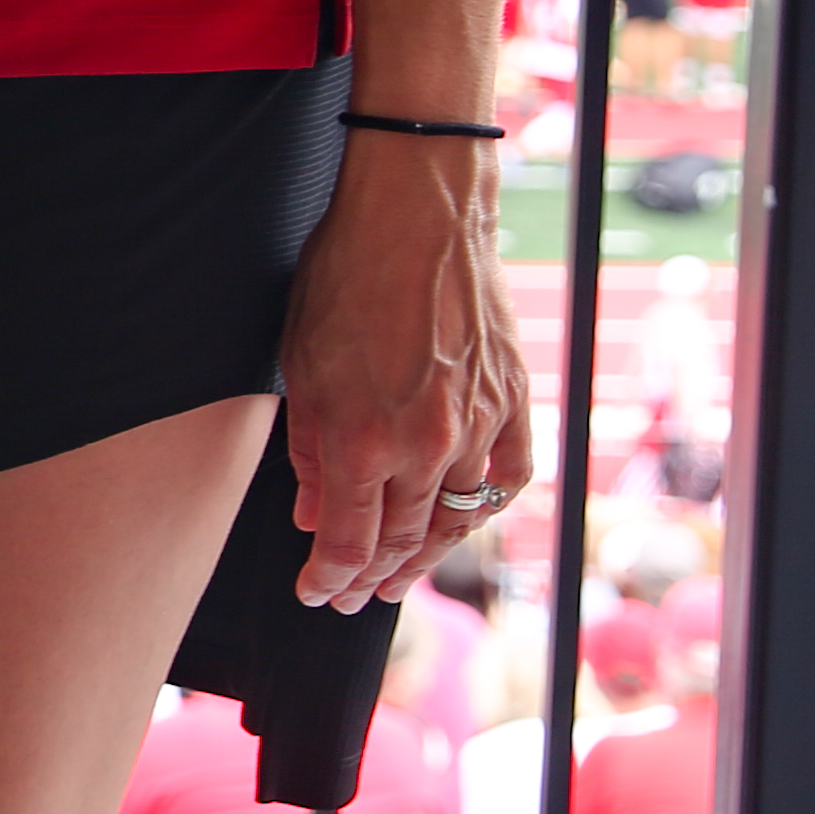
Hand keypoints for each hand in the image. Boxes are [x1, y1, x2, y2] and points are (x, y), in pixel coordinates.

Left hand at [279, 131, 529, 608]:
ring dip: (423, 558)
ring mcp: (477, 431)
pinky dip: (481, 512)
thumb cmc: (346, 277)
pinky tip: (460, 525)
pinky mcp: (515, 407)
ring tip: (397, 579)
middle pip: (399, 541)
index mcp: (360, 440)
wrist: (420, 217)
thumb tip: (312, 516)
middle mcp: (424, 448)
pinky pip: (504, 484)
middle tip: (352, 596)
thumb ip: (307, 450)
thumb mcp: (300, 364)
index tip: (317, 593)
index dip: (329, 576)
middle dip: (370, 576)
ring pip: (454, 523)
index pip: (347, 540)